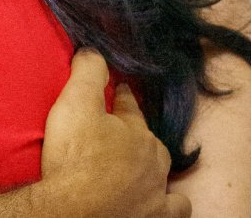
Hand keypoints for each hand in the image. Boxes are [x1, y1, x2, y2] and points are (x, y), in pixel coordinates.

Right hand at [40, 50, 189, 217]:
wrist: (75, 209)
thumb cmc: (74, 156)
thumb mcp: (74, 104)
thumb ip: (87, 73)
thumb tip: (93, 49)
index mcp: (135, 129)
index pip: (129, 105)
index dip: (121, 96)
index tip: (117, 90)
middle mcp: (152, 156)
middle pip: (148, 137)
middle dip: (137, 130)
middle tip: (118, 130)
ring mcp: (157, 189)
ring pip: (163, 170)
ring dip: (153, 164)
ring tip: (140, 163)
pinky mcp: (156, 215)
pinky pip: (176, 206)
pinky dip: (171, 201)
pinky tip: (161, 199)